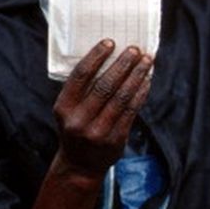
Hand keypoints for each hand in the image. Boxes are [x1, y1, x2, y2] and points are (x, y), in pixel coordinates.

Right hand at [52, 40, 151, 180]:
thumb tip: (110, 58)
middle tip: (135, 49)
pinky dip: (141, 93)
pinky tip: (146, 81)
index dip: (96, 57)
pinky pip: (132, 111)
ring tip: (146, 61)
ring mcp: (98, 131)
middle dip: (122, 64)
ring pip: (122, 97)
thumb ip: (82, 90)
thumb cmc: (76, 129)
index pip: (80, 76)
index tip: (110, 42)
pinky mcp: (115, 139)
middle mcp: (79, 120)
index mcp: (63, 108)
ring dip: (137, 76)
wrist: (80, 165)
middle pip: (105, 85)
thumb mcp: (69, 111)